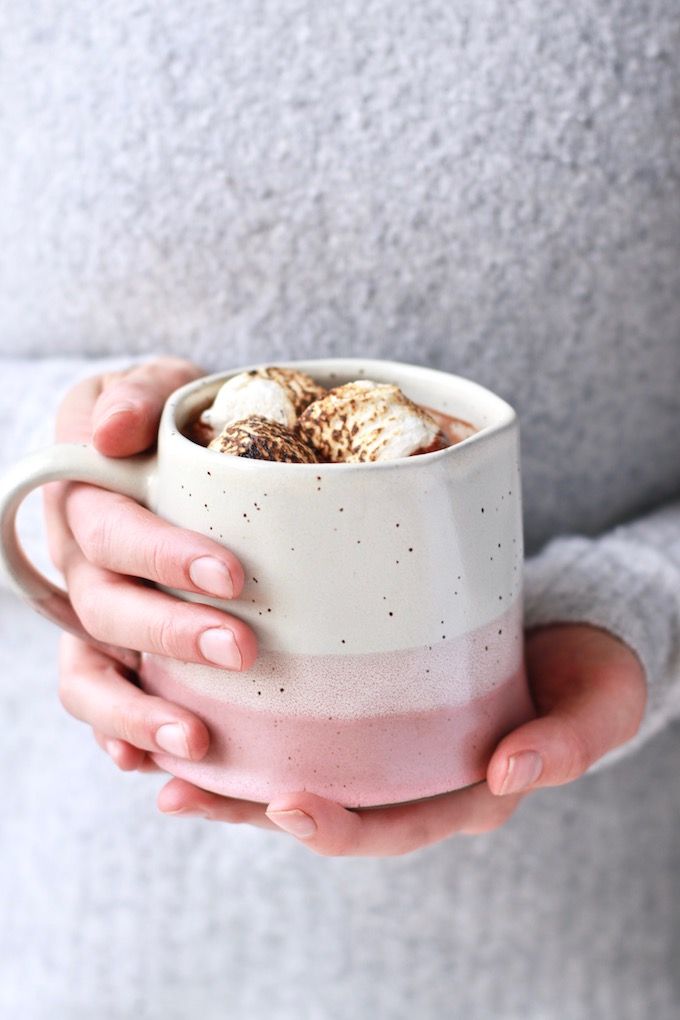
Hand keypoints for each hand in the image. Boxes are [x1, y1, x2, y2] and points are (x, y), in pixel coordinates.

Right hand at [47, 359, 256, 769]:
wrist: (177, 450)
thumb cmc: (174, 418)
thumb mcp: (158, 386)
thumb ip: (136, 398)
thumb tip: (108, 434)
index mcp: (86, 496)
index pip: (112, 530)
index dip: (162, 556)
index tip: (229, 576)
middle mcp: (80, 560)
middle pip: (107, 607)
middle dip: (170, 635)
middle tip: (240, 650)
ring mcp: (94, 611)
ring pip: (89, 672)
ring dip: (137, 712)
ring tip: (196, 742)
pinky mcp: (116, 648)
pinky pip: (101, 699)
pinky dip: (119, 734)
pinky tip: (153, 764)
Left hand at [154, 623, 646, 853]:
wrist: (576, 644)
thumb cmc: (587, 682)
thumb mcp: (595, 710)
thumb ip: (565, 745)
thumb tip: (511, 773)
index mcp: (460, 794)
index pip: (393, 827)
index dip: (339, 827)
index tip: (287, 806)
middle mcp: (410, 778)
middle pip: (321, 804)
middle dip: (247, 806)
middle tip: (181, 790)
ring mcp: (383, 741)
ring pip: (295, 764)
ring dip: (226, 767)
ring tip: (157, 756)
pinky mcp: (364, 698)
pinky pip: (301, 719)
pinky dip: (247, 716)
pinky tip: (194, 695)